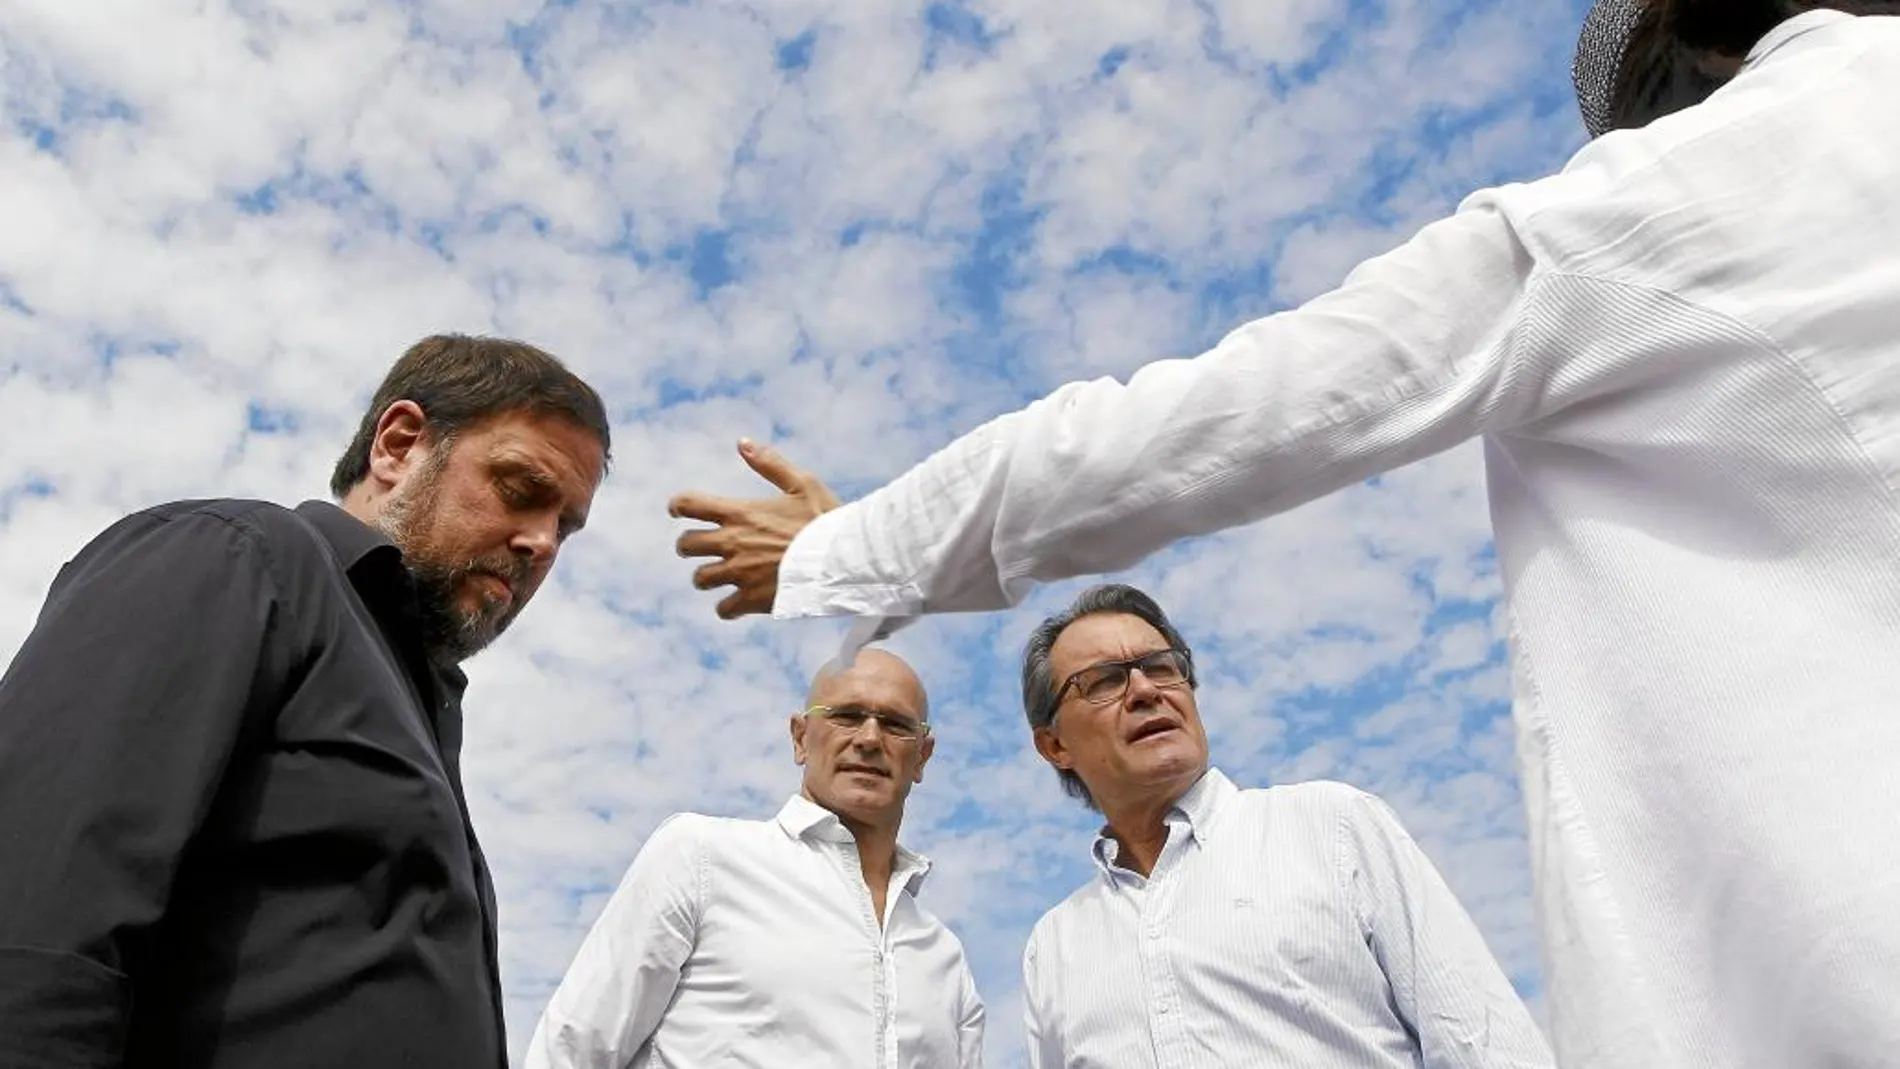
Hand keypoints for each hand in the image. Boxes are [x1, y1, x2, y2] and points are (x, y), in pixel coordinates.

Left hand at [669, 439, 840, 618]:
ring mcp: (740, 573)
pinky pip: (724, 609)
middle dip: (689, 546)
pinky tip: (738, 603)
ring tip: (720, 577)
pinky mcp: (752, 600)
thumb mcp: (802, 483)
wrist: (843, 560)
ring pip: (700, 578)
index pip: (690, 505)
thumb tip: (742, 443)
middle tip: (700, 548)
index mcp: (740, 513)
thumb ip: (769, 463)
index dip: (678, 506)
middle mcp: (733, 543)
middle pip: (686, 545)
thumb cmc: (826, 519)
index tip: (678, 511)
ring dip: (707, 577)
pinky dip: (728, 607)